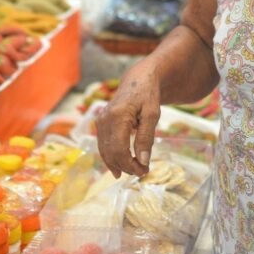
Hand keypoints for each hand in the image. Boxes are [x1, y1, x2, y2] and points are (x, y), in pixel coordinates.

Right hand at [95, 61, 161, 177]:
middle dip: (125, 166)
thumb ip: (146, 138)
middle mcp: (105, 119)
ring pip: (104, 150)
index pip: (119, 149)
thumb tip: (142, 161)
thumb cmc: (147, 95)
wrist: (137, 81)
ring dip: (117, 164)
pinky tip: (118, 167)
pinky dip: (110, 157)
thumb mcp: (152, 115)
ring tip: (132, 172)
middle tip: (141, 173)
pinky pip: (102, 145)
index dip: (130, 164)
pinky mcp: (100, 123)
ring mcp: (100, 120)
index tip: (144, 171)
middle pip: (110, 152)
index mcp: (118, 116)